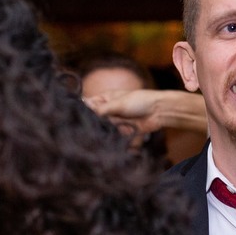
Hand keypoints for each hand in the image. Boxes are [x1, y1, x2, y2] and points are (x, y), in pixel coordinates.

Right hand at [86, 89, 207, 134]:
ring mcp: (115, 121)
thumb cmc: (139, 101)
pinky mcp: (122, 131)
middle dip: (95, 123)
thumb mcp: (118, 103)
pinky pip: (113, 135)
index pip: (88, 104)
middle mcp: (108, 110)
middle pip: (94, 118)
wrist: (159, 111)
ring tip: (110, 130)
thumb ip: (102, 110)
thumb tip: (86, 113)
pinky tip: (116, 134)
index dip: (82, 110)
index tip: (76, 116)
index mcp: (105, 98)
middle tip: (94, 126)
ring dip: (105, 130)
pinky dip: (113, 136)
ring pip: (103, 128)